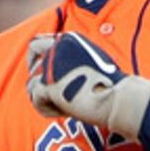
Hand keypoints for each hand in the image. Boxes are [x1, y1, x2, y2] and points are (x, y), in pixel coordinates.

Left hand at [26, 32, 149, 138]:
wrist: (117, 96)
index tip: (40, 72)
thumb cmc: (110, 84)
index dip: (35, 58)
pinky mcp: (47, 84)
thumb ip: (72, 60)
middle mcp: (57, 47)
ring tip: (65, 105)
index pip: (37, 44)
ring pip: (31, 85)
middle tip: (47, 94)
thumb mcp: (91, 61)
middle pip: (33, 64)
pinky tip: (65, 111)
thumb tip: (55, 73)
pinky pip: (36, 100)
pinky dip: (48, 108)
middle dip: (37, 79)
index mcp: (68, 39)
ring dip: (45, 97)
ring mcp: (51, 65)